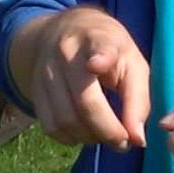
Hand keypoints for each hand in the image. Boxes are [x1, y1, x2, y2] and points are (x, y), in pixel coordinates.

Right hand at [13, 6, 149, 151]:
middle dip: (107, 130)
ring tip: (105, 136)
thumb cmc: (110, 50)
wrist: (68, 30)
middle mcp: (68, 52)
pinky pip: (50, 127)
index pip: (100, 46)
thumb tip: (137, 140)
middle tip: (123, 142)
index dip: (100, 57)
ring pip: (65, 119)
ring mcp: (47, 71)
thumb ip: (138, 98)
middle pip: (84, 100)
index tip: (96, 64)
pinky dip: (70, 138)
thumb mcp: (132, 61)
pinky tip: (84, 132)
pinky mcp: (34, 90)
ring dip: (88, 138)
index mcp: (99, 38)